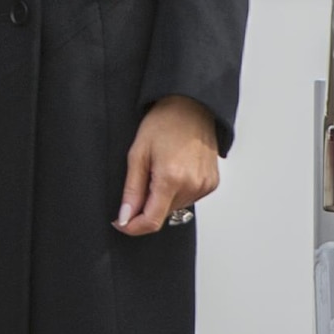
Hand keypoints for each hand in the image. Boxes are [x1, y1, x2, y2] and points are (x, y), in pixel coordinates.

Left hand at [116, 94, 219, 235]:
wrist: (191, 106)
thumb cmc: (163, 123)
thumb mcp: (137, 153)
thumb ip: (131, 190)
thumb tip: (125, 217)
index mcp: (171, 178)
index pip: (152, 222)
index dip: (133, 227)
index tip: (121, 222)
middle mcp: (192, 186)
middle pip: (162, 214)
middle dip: (147, 205)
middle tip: (143, 176)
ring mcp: (205, 186)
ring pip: (175, 207)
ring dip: (162, 197)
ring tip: (161, 167)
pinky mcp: (212, 184)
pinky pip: (189, 198)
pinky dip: (177, 191)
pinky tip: (175, 169)